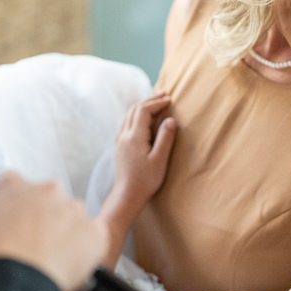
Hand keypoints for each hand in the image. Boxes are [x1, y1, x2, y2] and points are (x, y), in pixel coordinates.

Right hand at [0, 171, 105, 290]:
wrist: (15, 284)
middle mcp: (45, 191)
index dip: (18, 204)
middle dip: (46, 218)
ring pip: (74, 216)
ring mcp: (72, 209)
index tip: (19, 219)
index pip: (15, 183)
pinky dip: (88, 248)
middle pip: (50, 198)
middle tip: (37, 244)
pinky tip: (71, 264)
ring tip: (54, 259)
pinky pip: (95, 235)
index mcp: (12, 187)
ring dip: (67, 233)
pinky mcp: (93, 230)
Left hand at [112, 94, 176, 208]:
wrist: (127, 195)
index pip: (143, 110)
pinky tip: (143, 118)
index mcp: (134, 137)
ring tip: (155, 102)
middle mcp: (124, 136)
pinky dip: (136, 114)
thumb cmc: (145, 180)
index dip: (156, 103)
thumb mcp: (159, 160)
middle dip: (149, 100)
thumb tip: (170, 120)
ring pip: (128, 115)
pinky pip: (126, 123)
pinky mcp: (119, 146)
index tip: (170, 100)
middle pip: (134, 109)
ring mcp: (120, 140)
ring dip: (141, 106)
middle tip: (164, 95)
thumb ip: (165, 138)